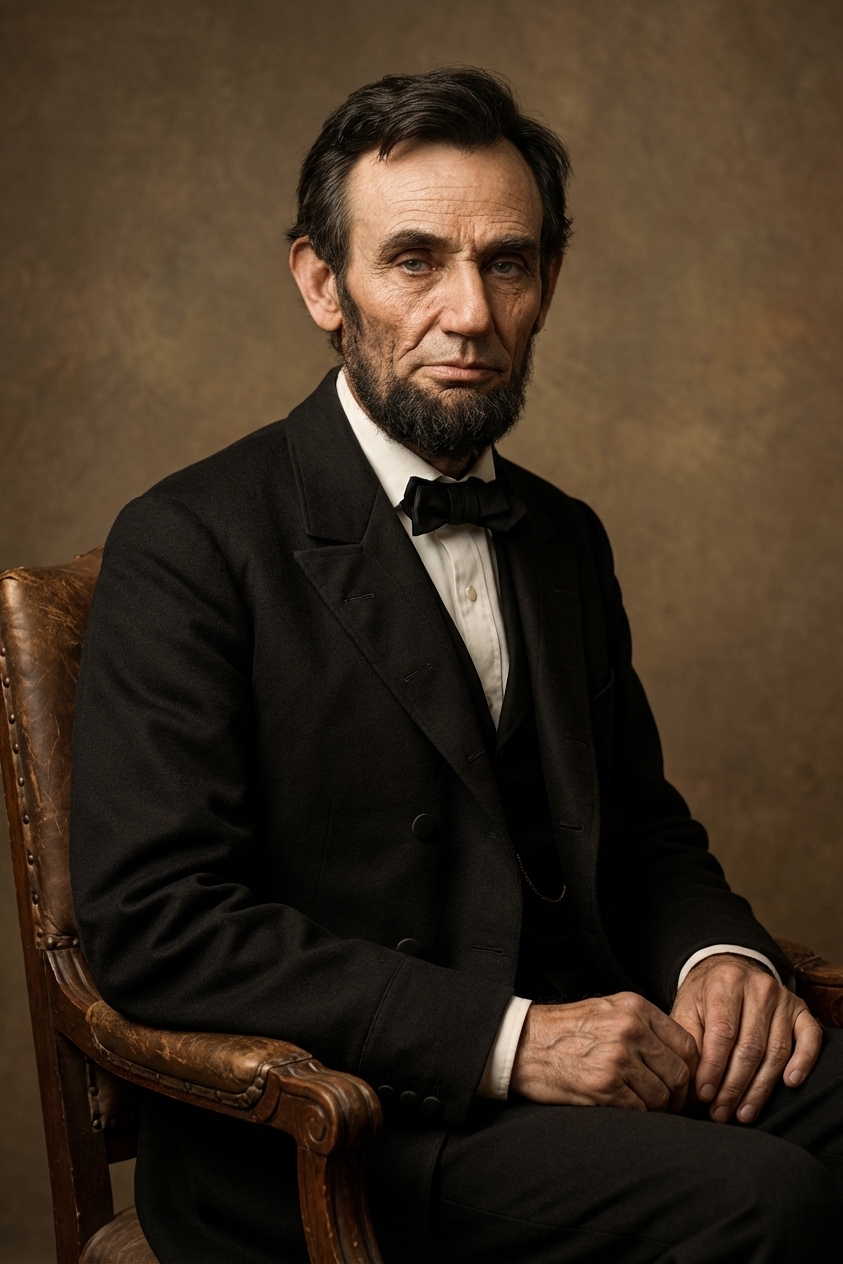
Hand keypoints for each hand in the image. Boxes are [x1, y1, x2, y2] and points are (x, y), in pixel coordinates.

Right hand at [510, 992, 698, 1112]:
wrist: (523, 1044)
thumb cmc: (565, 1031)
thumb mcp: (607, 1010)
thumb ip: (643, 1026)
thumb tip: (680, 1056)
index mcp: (634, 1007)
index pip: (687, 1044)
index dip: (690, 1069)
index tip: (681, 1083)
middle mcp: (630, 1029)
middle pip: (679, 1073)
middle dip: (676, 1095)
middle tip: (666, 1104)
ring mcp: (618, 1057)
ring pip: (662, 1096)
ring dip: (656, 1108)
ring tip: (640, 1105)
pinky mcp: (605, 1085)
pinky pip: (641, 1110)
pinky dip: (637, 1115)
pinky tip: (623, 1107)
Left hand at [670, 954, 822, 1123]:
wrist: (729, 970)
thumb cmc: (705, 997)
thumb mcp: (687, 1009)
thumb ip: (690, 1042)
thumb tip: (693, 1084)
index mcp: (725, 982)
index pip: (723, 1033)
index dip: (714, 1068)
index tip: (705, 1095)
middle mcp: (758, 986)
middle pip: (751, 1047)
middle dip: (735, 1086)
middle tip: (721, 1112)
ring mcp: (783, 998)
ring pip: (777, 1050)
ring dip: (761, 1088)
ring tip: (744, 1112)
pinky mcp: (801, 1010)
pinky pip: (810, 1038)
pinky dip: (803, 1062)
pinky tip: (790, 1083)